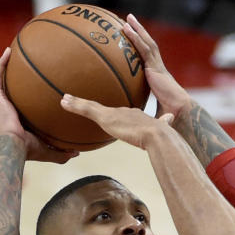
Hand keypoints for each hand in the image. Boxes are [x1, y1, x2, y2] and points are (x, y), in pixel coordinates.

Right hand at [0, 48, 77, 163]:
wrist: (13, 146)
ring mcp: (0, 101)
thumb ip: (62, 152)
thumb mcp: (49, 150)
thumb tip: (77, 153)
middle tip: (22, 64)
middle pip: (9, 88)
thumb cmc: (28, 150)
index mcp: (16, 118)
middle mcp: (6, 107)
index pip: (20, 103)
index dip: (25, 95)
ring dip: (5, 65)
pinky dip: (1, 63)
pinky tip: (8, 52)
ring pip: (0, 79)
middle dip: (14, 76)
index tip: (35, 85)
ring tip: (12, 51)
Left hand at [60, 94, 174, 148]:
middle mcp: (122, 110)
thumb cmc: (162, 136)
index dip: (112, 111)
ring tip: (64, 98)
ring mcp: (113, 113)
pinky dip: (74, 105)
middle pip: (103, 106)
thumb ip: (164, 124)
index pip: (120, 111)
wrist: (158, 134)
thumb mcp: (162, 129)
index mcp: (135, 114)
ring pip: (91, 105)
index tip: (107, 110)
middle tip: (78, 99)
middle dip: (91, 103)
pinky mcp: (106, 117)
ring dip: (77, 102)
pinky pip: (86, 109)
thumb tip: (171, 119)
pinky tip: (63, 101)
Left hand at [118, 13, 191, 119]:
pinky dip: (135, 36)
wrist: (179, 111)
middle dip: (140, 33)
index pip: (148, 59)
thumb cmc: (169, 116)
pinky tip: (126, 28)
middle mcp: (158, 68)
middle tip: (129, 21)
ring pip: (147, 42)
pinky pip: (143, 47)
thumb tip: (130, 124)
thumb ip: (143, 114)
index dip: (141, 48)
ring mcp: (157, 65)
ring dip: (138, 29)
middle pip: (148, 45)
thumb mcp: (152, 112)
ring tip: (128, 18)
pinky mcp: (155, 65)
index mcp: (158, 77)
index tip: (134, 40)